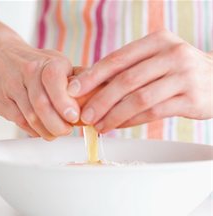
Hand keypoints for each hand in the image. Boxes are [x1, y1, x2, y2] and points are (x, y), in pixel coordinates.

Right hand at [0, 38, 79, 139]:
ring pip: (31, 115)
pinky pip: (19, 120)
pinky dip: (32, 130)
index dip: (64, 102)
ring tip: (54, 133)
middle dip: (57, 123)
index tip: (73, 117)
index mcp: (48, 61)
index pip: (54, 80)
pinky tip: (39, 130)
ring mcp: (13, 86)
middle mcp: (29, 71)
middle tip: (65, 130)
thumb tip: (101, 94)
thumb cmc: (31, 62)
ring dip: (45, 130)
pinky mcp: (1, 100)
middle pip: (42, 103)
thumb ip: (77, 78)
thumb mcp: (55, 62)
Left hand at [67, 29, 212, 132]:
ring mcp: (184, 76)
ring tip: (99, 125)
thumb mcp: (156, 59)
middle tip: (85, 115)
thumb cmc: (176, 71)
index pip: (117, 58)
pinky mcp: (192, 98)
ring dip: (114, 115)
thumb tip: (87, 88)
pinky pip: (154, 112)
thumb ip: (128, 69)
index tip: (72, 89)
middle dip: (100, 100)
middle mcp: (172, 54)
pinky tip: (117, 126)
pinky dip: (131, 121)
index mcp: (157, 41)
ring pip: (139, 99)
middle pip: (126, 80)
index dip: (92, 76)